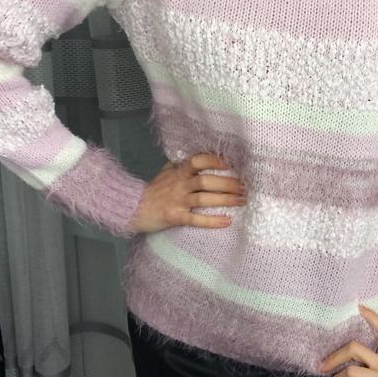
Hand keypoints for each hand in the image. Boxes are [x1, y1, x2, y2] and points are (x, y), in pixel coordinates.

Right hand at [129, 153, 246, 233]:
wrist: (132, 208)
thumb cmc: (153, 191)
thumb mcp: (166, 172)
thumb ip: (181, 164)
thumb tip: (200, 155)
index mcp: (178, 172)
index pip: (198, 161)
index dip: (215, 160)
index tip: (231, 164)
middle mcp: (179, 184)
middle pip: (207, 181)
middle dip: (228, 183)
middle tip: (245, 187)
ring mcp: (177, 201)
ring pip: (205, 199)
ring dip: (226, 200)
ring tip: (242, 201)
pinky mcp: (175, 217)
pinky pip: (196, 220)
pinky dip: (212, 221)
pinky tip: (227, 221)